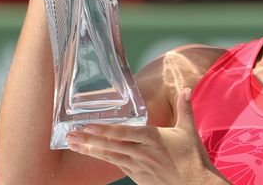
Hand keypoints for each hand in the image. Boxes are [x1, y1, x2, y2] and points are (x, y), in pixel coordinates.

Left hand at [66, 88, 227, 184]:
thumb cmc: (193, 158)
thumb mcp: (189, 130)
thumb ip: (185, 108)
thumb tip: (187, 88)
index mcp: (152, 138)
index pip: (122, 133)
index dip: (102, 130)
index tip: (86, 127)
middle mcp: (142, 152)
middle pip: (110, 146)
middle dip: (88, 141)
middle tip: (69, 136)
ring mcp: (139, 166)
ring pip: (109, 157)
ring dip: (90, 151)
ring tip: (73, 145)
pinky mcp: (139, 177)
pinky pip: (118, 165)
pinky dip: (104, 159)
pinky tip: (92, 154)